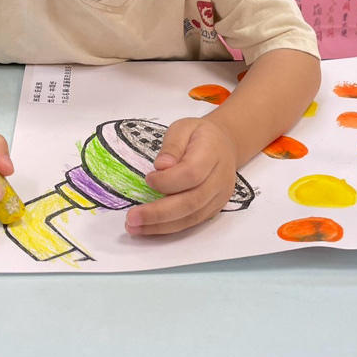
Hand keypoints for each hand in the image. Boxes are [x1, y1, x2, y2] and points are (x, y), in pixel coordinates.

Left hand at [125, 117, 238, 235]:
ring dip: (161, 226)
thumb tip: (161, 167)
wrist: (224, 145)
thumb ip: (172, 146)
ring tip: (135, 228)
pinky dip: (170, 228)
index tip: (148, 179)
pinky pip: (193, 222)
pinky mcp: (215, 208)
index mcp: (212, 153)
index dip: (167, 181)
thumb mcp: (182, 128)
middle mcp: (220, 178)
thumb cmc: (199, 135)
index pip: (191, 174)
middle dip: (159, 213)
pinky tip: (150, 228)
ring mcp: (220, 196)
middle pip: (191, 201)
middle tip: (132, 218)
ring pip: (192, 217)